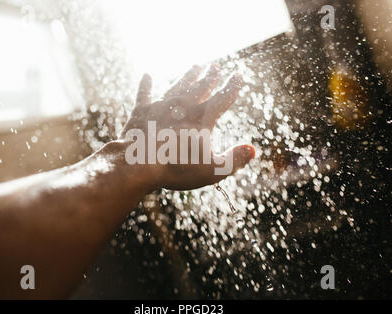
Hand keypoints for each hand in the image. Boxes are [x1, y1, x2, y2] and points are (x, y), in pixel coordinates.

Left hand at [118, 65, 254, 190]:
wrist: (139, 163)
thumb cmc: (178, 167)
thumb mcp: (213, 170)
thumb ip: (235, 159)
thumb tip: (252, 150)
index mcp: (203, 118)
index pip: (223, 97)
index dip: (233, 86)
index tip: (238, 75)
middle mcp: (183, 106)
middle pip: (200, 87)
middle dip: (210, 76)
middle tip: (215, 66)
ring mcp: (161, 106)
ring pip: (177, 86)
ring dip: (187, 76)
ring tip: (195, 66)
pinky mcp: (141, 112)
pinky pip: (144, 94)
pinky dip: (145, 85)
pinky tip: (146, 75)